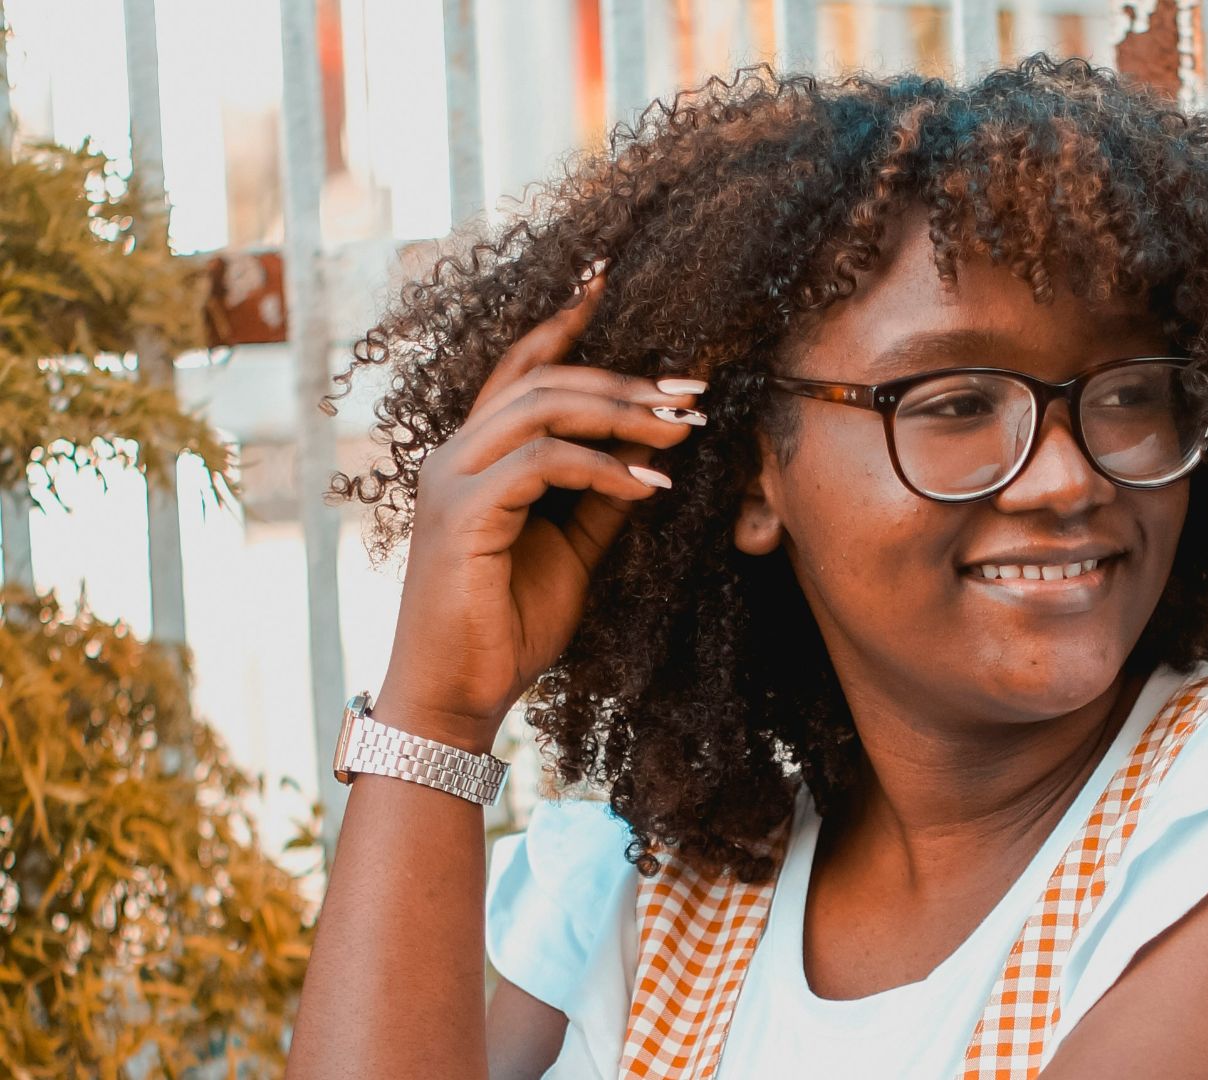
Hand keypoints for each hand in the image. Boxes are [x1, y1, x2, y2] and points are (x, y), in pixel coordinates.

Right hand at [373, 266, 706, 751]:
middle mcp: (452, 455)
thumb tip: (650, 454)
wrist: (460, 697)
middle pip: (542, 380)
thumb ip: (600, 498)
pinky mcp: (460, 514)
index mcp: (473, 457)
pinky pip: (543, 463)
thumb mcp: (571, 551)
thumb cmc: (508, 626)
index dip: (562, 322)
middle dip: (625, 379)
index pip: (519, 369)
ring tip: (682, 430)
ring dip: (622, 413)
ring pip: (541, 408)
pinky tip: (649, 486)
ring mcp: (450, 480)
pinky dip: (604, 468)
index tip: (610, 282)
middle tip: (692, 393)